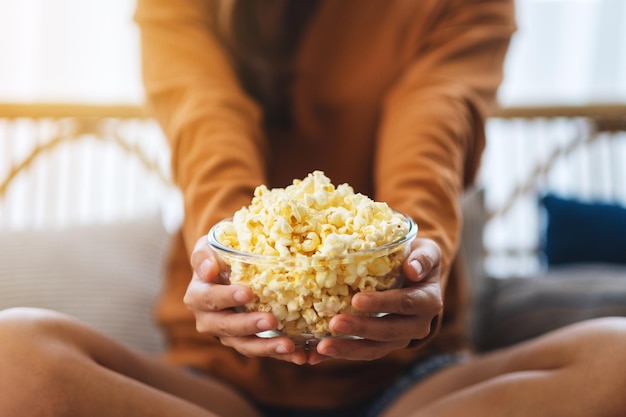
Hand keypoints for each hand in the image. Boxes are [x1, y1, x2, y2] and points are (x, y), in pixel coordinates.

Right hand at [184, 236, 307, 364]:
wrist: (227, 271)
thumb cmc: (219, 256)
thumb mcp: (208, 247)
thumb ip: (204, 256)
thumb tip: (208, 270)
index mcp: (198, 296)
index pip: (209, 299)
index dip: (226, 297)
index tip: (247, 293)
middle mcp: (209, 320)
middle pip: (227, 327)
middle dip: (249, 325)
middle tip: (271, 320)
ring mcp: (228, 335)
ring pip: (244, 345)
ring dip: (266, 347)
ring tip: (288, 345)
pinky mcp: (247, 342)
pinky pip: (263, 350)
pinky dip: (280, 354)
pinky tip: (299, 356)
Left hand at [307, 237, 442, 364]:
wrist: (417, 275)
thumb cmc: (417, 258)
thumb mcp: (427, 252)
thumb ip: (423, 258)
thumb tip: (412, 269)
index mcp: (427, 301)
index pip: (405, 303)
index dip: (382, 303)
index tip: (356, 300)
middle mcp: (417, 325)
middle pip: (388, 331)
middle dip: (360, 329)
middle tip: (334, 323)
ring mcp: (399, 338)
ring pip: (374, 348)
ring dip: (347, 349)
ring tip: (322, 347)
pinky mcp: (383, 344)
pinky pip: (362, 352)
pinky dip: (340, 354)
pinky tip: (317, 356)